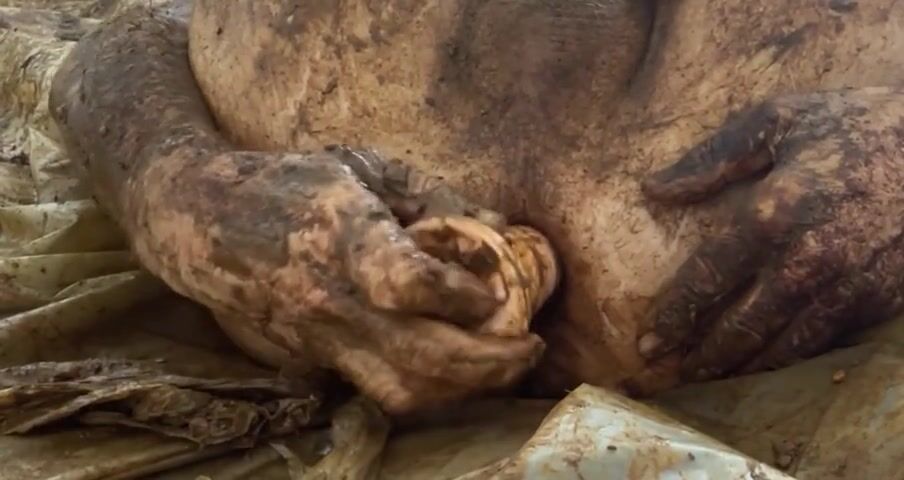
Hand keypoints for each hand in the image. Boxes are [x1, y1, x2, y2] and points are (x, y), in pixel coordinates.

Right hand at [133, 146, 542, 413]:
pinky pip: (381, 391)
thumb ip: (432, 194)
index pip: (408, 282)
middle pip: (420, 356)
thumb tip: (499, 224)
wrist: (205, 227)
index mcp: (342, 236)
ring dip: (465, 388)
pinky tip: (457, 372)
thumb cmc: (289, 183)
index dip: (461, 294)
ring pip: (403, 390)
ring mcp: (320, 338)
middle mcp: (331, 298)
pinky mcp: (315, 360)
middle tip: (528, 347)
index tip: (498, 292)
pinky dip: (430, 390)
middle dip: (489, 362)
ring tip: (503, 366)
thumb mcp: (360, 165)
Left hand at [639, 88, 903, 380]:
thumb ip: (711, 158)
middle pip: (738, 328)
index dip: (673, 317)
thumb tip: (653, 188)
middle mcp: (805, 263)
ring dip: (738, 369)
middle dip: (699, 356)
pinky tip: (763, 366)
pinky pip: (820, 343)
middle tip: (667, 371)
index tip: (647, 342)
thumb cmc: (854, 126)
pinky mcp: (875, 301)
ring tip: (706, 379)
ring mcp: (844, 288)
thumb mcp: (777, 120)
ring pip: (780, 348)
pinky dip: (785, 361)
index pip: (706, 281)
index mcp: (771, 215)